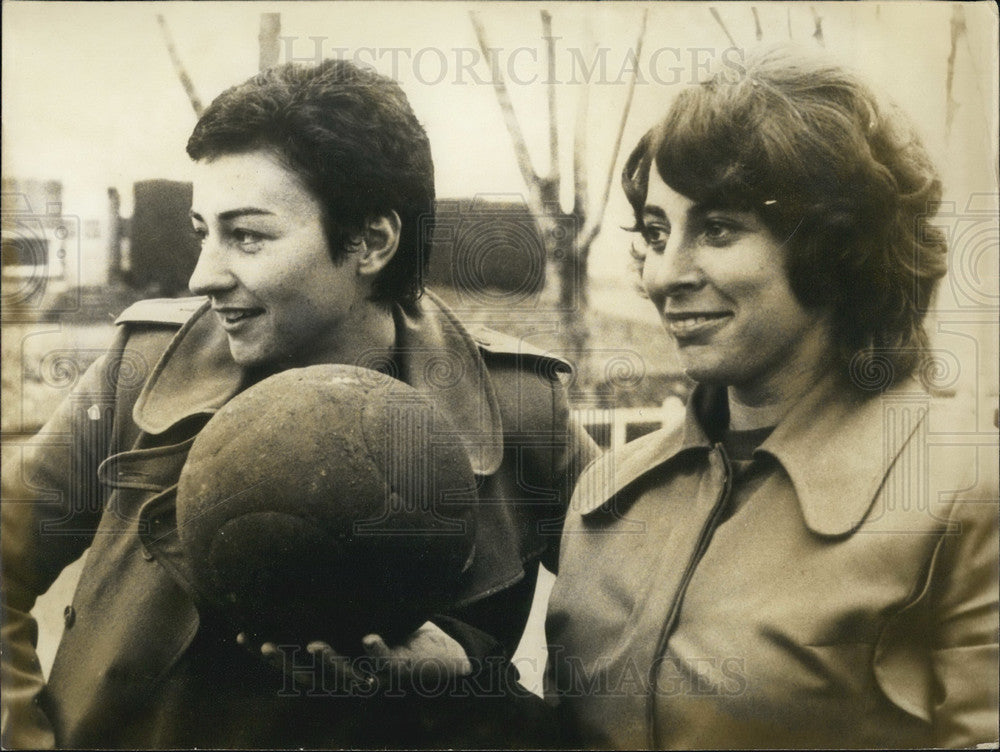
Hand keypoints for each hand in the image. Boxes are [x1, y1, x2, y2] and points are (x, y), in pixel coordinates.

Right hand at [237, 621, 470, 694]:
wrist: (439, 656)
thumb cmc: (394, 632)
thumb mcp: (363, 617)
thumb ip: (339, 604)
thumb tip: (310, 563)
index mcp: (335, 664)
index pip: (294, 661)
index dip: (266, 653)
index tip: (241, 635)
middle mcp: (349, 676)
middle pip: (310, 677)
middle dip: (287, 663)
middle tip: (267, 646)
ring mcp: (373, 677)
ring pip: (345, 676)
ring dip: (330, 662)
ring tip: (314, 644)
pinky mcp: (400, 673)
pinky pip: (386, 665)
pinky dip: (376, 652)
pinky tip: (368, 637)